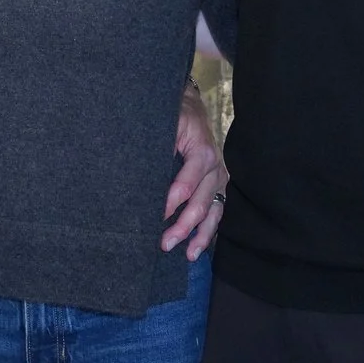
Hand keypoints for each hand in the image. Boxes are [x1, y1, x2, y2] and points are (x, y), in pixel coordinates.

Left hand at [161, 83, 227, 259]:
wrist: (191, 107)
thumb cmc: (175, 117)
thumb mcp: (167, 125)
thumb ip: (159, 148)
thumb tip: (144, 176)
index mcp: (202, 153)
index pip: (185, 185)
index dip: (169, 203)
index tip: (154, 218)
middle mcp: (215, 169)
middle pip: (201, 204)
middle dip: (182, 227)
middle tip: (164, 243)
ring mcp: (219, 179)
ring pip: (213, 213)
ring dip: (200, 236)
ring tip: (188, 255)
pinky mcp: (218, 187)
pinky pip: (217, 213)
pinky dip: (208, 232)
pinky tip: (196, 247)